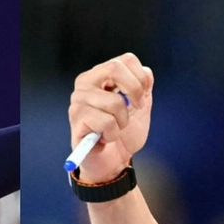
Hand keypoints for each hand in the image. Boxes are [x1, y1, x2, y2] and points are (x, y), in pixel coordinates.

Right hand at [68, 53, 153, 181]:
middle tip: (136, 108)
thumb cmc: (125, 134)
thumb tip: (146, 72)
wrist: (113, 162)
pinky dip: (113, 134)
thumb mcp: (141, 107)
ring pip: (115, 102)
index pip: (125, 60)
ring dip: (123, 121)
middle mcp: (86, 83)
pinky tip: (105, 138)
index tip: (143, 97)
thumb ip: (144, 87)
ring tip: (115, 129)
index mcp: (100, 76)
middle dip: (134, 91)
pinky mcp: (77, 121)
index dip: (140, 78)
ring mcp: (78, 101)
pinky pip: (106, 122)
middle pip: (114, 68)